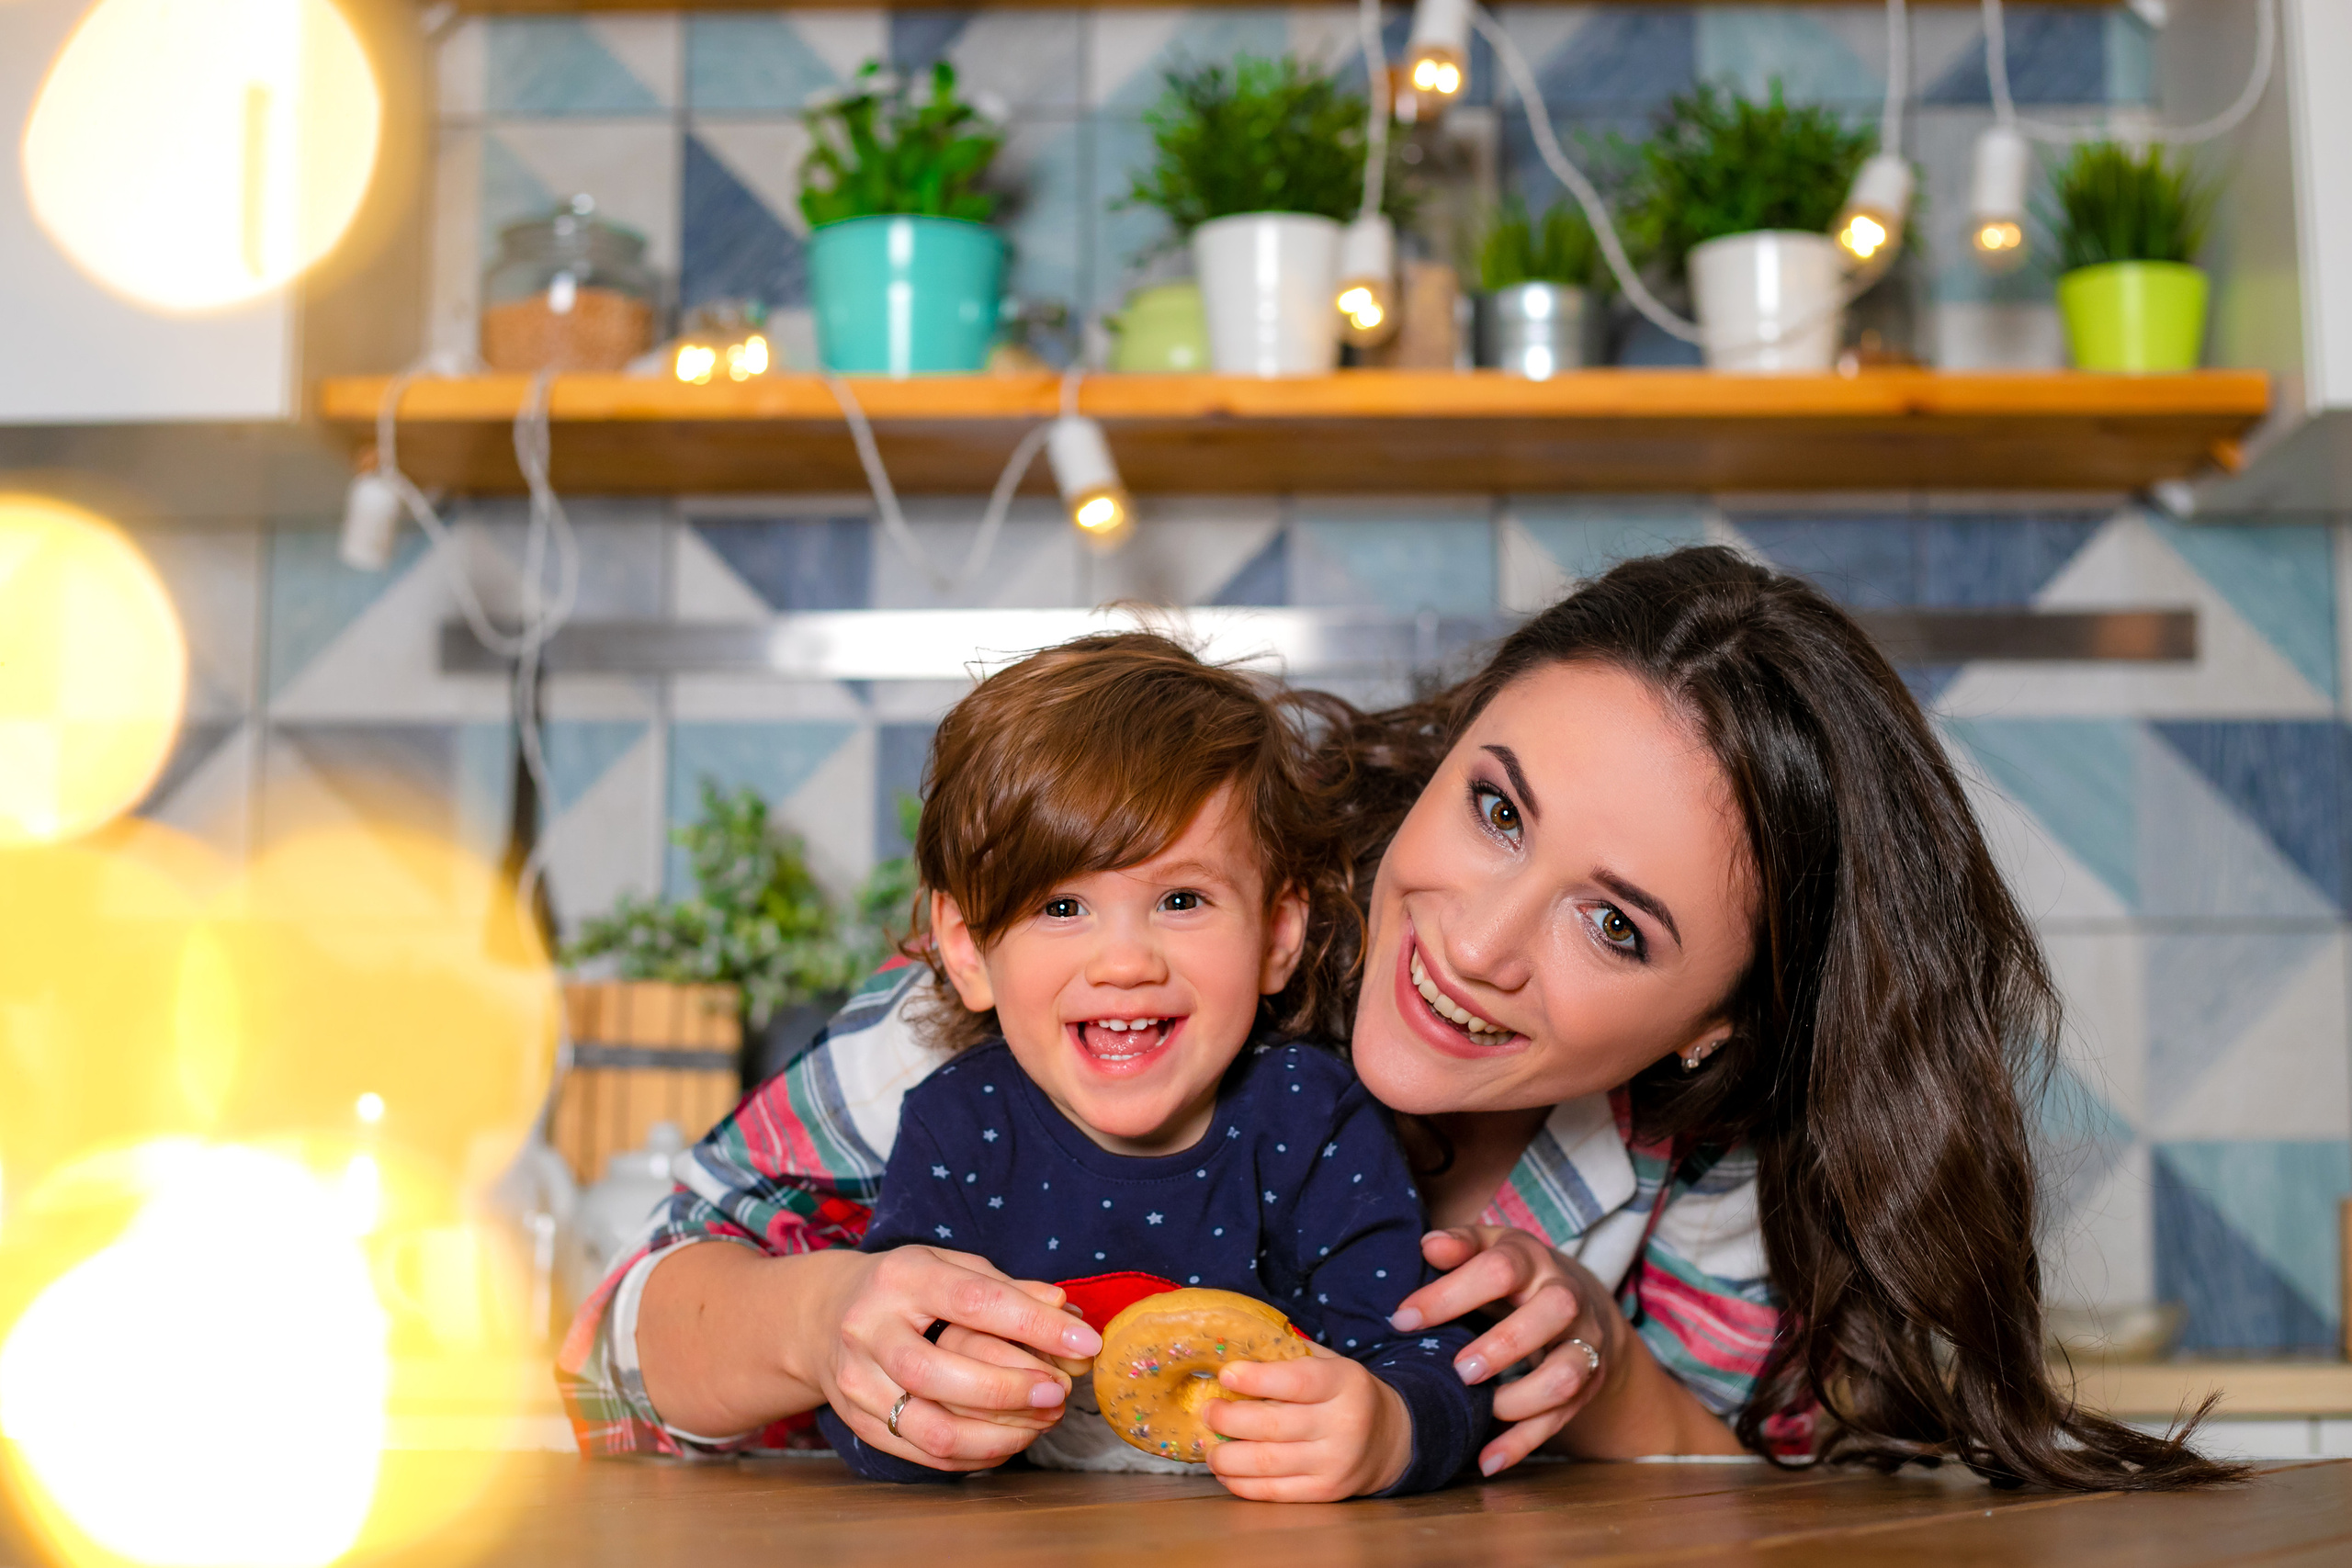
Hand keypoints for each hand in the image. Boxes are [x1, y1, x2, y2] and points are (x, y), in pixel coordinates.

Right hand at [812, 1246, 1103, 1469]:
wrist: (822, 1317)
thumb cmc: (905, 1288)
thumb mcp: (950, 1267)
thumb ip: (1007, 1288)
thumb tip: (1066, 1311)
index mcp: (901, 1278)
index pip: (974, 1301)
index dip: (1035, 1325)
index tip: (1085, 1340)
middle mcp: (870, 1329)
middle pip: (940, 1373)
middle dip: (1010, 1388)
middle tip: (1059, 1391)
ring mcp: (858, 1382)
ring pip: (932, 1427)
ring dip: (999, 1434)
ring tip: (1041, 1420)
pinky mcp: (860, 1423)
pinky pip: (926, 1454)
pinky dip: (978, 1455)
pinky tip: (1010, 1439)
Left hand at [1201, 1347, 1412, 1501]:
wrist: (1390, 1440)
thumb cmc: (1344, 1393)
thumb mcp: (1329, 1363)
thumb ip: (1287, 1358)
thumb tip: (1230, 1353)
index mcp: (1345, 1382)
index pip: (1296, 1382)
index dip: (1256, 1379)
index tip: (1225, 1375)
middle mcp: (1344, 1424)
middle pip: (1273, 1426)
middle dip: (1228, 1420)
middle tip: (1208, 1412)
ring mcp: (1335, 1463)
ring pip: (1267, 1463)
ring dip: (1227, 1457)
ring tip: (1210, 1447)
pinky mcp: (1325, 1492)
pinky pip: (1274, 1492)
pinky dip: (1241, 1483)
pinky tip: (1226, 1471)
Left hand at [1389, 1226, 1624, 1475]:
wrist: (1580, 1302)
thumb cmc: (1514, 1275)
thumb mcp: (1488, 1249)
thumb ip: (1459, 1246)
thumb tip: (1428, 1246)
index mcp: (1532, 1260)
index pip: (1499, 1269)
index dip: (1450, 1294)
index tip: (1402, 1319)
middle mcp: (1567, 1297)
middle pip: (1554, 1312)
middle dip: (1505, 1345)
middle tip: (1460, 1371)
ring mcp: (1584, 1343)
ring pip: (1568, 1373)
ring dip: (1522, 1399)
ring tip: (1481, 1408)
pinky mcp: (1588, 1384)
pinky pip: (1563, 1418)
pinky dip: (1524, 1443)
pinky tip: (1487, 1460)